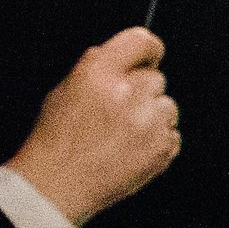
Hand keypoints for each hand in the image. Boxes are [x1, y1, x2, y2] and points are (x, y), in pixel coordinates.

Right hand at [0, 28, 179, 224]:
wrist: (57, 186)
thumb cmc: (56, 139)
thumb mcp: (65, 90)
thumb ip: (97, 67)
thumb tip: (124, 55)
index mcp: (99, 74)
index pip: (142, 41)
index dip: (147, 50)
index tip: (148, 57)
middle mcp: (127, 94)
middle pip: (155, 78)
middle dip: (141, 90)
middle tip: (119, 111)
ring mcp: (148, 122)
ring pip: (167, 106)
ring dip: (152, 116)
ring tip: (122, 134)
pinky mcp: (162, 147)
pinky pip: (172, 133)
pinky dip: (157, 140)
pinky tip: (130, 149)